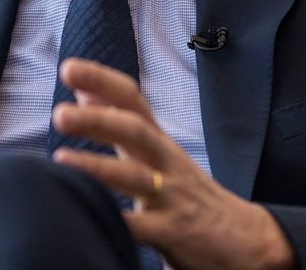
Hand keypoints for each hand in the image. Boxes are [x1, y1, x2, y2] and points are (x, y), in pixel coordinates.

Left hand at [51, 59, 296, 269]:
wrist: (245, 238)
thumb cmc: (189, 192)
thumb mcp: (157, 152)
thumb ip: (120, 123)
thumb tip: (83, 92)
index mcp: (157, 141)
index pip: (131, 100)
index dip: (102, 80)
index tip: (69, 67)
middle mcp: (165, 161)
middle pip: (134, 131)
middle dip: (98, 120)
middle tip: (60, 114)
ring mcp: (170, 196)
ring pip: (135, 177)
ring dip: (98, 167)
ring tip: (61, 160)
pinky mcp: (173, 232)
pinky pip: (140, 227)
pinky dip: (115, 221)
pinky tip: (87, 217)